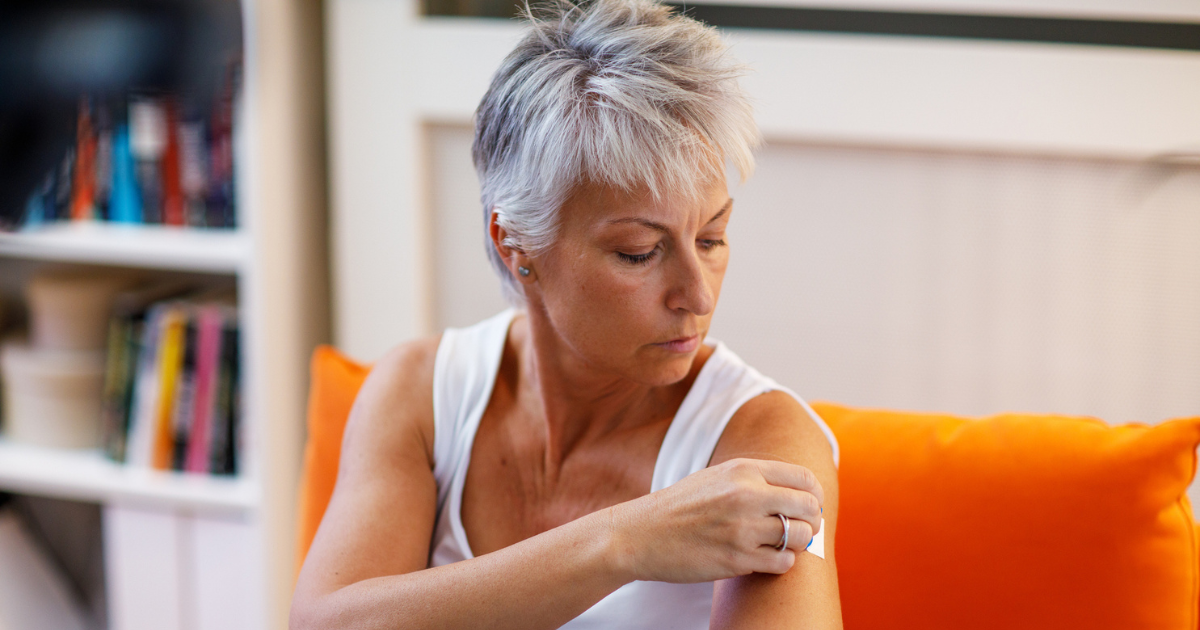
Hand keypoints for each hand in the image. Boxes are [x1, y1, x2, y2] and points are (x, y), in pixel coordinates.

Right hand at [606, 457, 823, 582]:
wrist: (641, 535)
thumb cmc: (681, 506)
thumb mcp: (717, 477)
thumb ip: (754, 478)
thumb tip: (800, 490)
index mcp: (743, 470)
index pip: (803, 478)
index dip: (813, 495)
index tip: (808, 506)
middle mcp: (746, 495)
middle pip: (807, 507)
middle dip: (810, 520)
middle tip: (800, 528)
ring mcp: (742, 528)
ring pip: (800, 537)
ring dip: (797, 543)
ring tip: (782, 544)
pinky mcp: (737, 559)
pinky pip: (783, 563)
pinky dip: (781, 562)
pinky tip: (766, 558)